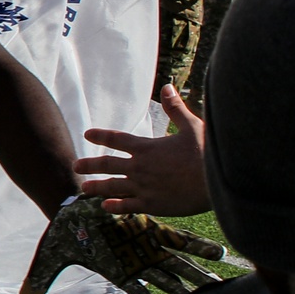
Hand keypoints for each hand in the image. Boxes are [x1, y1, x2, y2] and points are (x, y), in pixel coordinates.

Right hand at [19, 194, 226, 293]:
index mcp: (119, 272)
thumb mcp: (51, 256)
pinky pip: (178, 236)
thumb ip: (41, 277)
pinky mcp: (151, 226)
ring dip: (198, 271)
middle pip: (168, 281)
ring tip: (221, 281)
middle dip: (189, 292)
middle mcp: (137, 262)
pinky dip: (195, 244)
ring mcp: (147, 245)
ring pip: (178, 262)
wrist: (74, 206)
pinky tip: (215, 250)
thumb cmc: (66, 233)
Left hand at [76, 84, 209, 215]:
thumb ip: (175, 109)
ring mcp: (143, 187)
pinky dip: (115, 206)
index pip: (116, 139)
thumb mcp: (192, 126)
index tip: (88, 134)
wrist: (218, 183)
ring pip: (113, 187)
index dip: (101, 136)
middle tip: (76, 165)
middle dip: (90, 165)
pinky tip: (106, 206)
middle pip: (107, 165)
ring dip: (97, 187)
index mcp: (147, 148)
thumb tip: (166, 87)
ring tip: (84, 188)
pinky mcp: (152, 205)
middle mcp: (140, 167)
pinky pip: (128, 206)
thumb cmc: (207, 153)